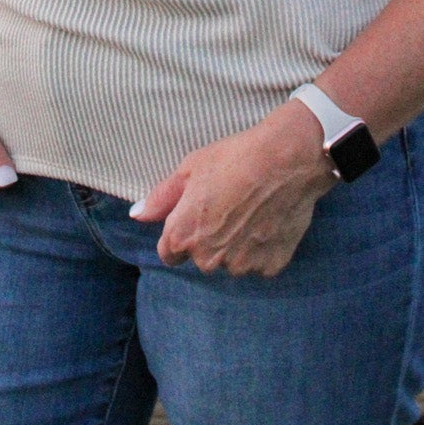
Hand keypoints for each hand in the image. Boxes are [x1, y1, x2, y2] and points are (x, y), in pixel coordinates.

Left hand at [130, 100, 335, 276]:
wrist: (287, 160)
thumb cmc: (235, 158)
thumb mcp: (190, 168)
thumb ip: (161, 197)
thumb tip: (136, 214)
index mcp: (183, 236)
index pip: (169, 253)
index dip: (181, 232)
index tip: (197, 214)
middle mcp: (209, 259)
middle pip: (202, 258)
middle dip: (210, 239)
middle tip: (228, 206)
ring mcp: (241, 265)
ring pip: (232, 261)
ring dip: (237, 245)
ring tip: (251, 210)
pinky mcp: (270, 266)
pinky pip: (259, 262)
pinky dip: (262, 248)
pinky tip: (268, 219)